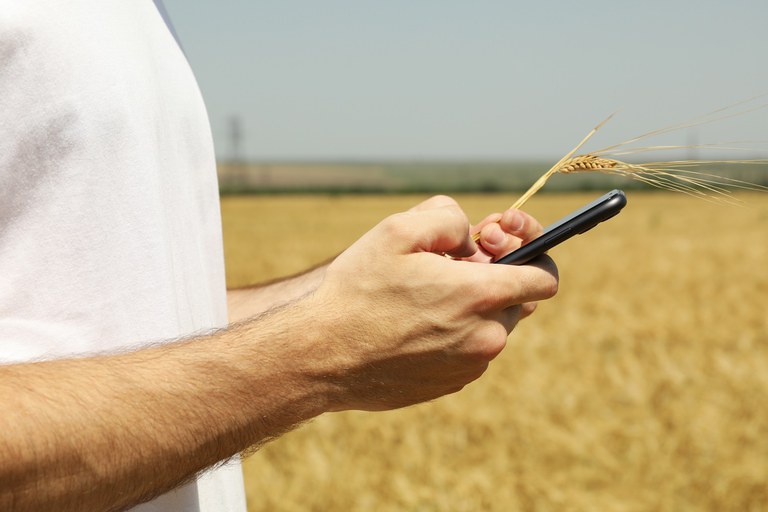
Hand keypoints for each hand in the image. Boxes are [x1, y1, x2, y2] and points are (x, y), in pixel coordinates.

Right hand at [306, 197, 557, 411]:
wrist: (321, 356)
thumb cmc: (357, 290)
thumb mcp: (398, 229)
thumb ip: (450, 218)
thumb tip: (471, 239)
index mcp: (481, 296)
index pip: (545, 278)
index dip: (532, 257)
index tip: (504, 250)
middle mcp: (485, 337)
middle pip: (515, 301)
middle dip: (491, 281)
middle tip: (446, 269)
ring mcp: (469, 366)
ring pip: (491, 327)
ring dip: (470, 309)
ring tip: (422, 298)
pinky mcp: (450, 384)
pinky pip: (469, 351)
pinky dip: (453, 334)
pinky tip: (411, 325)